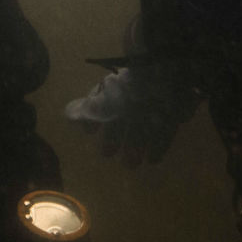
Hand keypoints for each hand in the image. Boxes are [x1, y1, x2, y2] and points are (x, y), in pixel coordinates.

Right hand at [64, 68, 197, 165]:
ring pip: (142, 125)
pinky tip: (153, 159)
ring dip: (135, 146)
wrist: (167, 76)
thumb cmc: (130, 92)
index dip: (93, 119)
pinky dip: (157, 146)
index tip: (88, 133)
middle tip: (106, 154)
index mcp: (114, 88)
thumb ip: (86, 111)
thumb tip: (68, 115)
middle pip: (121, 117)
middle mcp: (133, 93)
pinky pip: (163, 129)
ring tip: (131, 164)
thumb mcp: (104, 103)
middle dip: (113, 136)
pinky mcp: (173, 110)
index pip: (100, 102)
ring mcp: (154, 102)